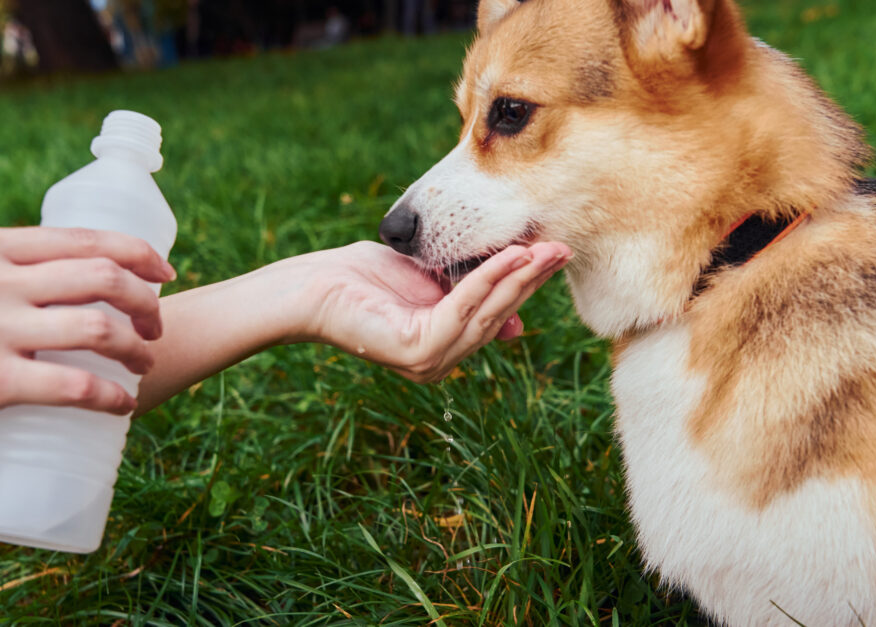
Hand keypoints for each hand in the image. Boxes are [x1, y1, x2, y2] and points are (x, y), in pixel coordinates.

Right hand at [0, 226, 174, 423]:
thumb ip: (1, 270)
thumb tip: (73, 275)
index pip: (86, 239)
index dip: (139, 254)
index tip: (165, 272)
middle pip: (104, 279)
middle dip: (147, 303)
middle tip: (156, 327)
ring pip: (100, 330)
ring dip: (138, 349)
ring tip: (145, 364)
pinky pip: (76, 387)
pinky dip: (112, 397)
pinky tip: (123, 405)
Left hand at [307, 241, 571, 381]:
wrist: (313, 286)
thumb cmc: (364, 277)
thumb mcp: (429, 281)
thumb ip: (469, 290)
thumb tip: (515, 319)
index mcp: (445, 344)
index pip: (495, 313)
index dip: (525, 284)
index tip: (552, 253)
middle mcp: (441, 359)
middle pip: (497, 314)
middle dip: (531, 280)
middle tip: (562, 248)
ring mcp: (430, 361)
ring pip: (486, 313)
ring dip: (518, 278)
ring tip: (546, 249)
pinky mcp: (417, 352)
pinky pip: (463, 310)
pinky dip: (488, 280)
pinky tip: (511, 256)